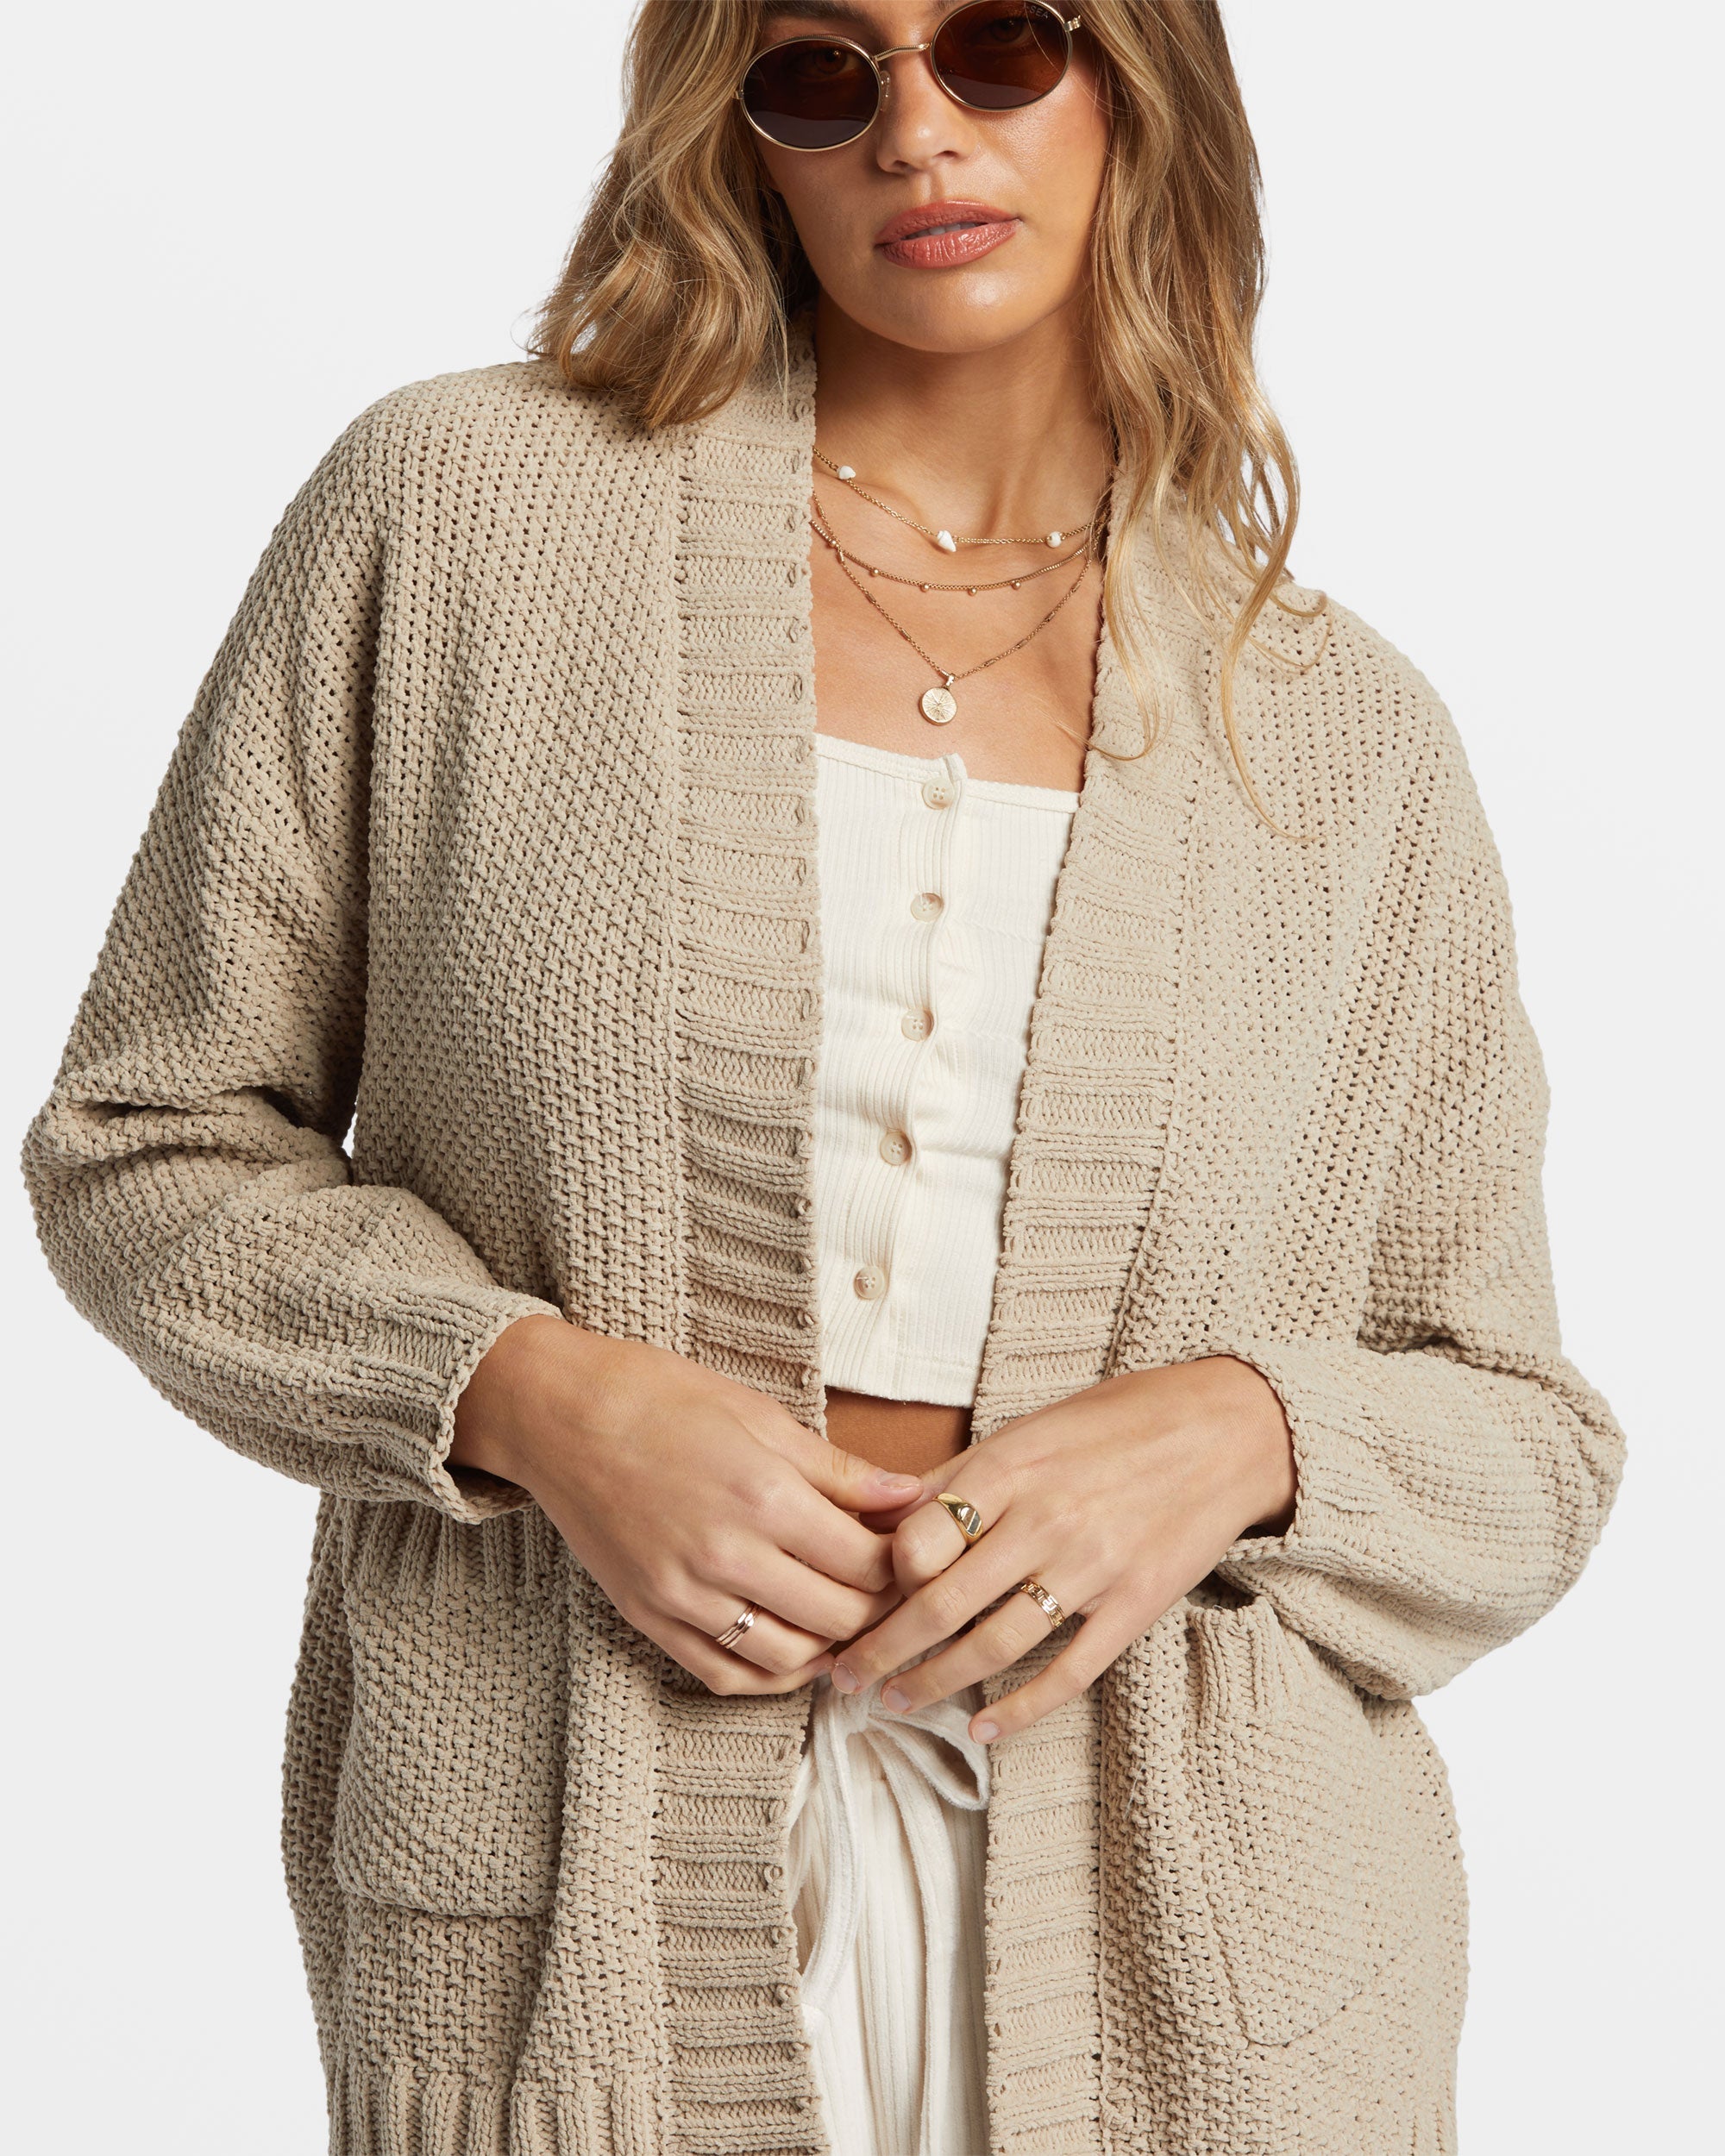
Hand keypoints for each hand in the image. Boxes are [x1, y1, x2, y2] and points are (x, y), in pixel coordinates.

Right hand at [452, 1316, 928, 1693]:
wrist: (559, 1414)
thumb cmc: (660, 1398)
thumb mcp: (760, 1415)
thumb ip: (839, 1468)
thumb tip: (912, 1495)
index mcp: (764, 1495)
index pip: (868, 1562)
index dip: (906, 1564)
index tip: (918, 1554)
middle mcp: (727, 1555)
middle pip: (840, 1616)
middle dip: (882, 1609)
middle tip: (898, 1591)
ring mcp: (684, 1595)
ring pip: (789, 1659)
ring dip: (833, 1648)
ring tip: (853, 1620)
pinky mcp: (650, 1617)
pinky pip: (725, 1675)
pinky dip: (772, 1677)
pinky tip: (798, 1651)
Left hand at [827, 1356, 1296, 1742]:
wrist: (1226, 1431)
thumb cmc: (1118, 1422)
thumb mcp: (1030, 1429)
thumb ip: (957, 1476)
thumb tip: (881, 1512)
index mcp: (1011, 1468)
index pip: (916, 1542)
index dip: (874, 1583)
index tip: (848, 1606)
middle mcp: (1046, 1519)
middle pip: (941, 1604)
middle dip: (881, 1651)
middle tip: (844, 1677)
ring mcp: (1093, 1567)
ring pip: (992, 1646)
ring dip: (933, 1684)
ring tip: (896, 1701)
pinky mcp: (1134, 1606)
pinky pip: (1066, 1672)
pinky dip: (1018, 1709)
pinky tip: (982, 1727)